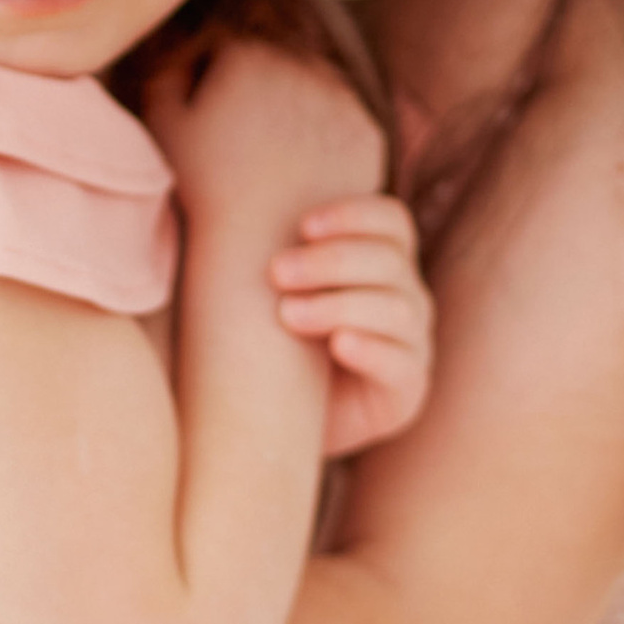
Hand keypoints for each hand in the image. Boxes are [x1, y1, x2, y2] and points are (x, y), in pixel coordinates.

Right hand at [142, 32, 387, 229]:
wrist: (258, 251)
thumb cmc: (201, 190)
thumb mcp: (165, 127)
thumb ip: (166, 74)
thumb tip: (181, 49)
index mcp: (247, 55)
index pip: (227, 49)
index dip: (211, 80)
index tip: (206, 114)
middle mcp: (300, 66)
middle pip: (273, 62)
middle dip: (258, 87)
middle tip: (241, 135)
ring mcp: (341, 98)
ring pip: (312, 87)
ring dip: (294, 107)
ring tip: (271, 154)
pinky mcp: (368, 134)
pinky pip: (342, 121)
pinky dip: (325, 137)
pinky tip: (301, 168)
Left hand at [270, 194, 433, 455]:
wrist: (278, 427)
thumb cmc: (270, 348)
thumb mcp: (267, 294)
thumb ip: (267, 253)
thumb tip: (210, 196)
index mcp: (381, 264)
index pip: (391, 221)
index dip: (354, 215)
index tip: (303, 225)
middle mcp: (406, 298)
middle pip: (390, 260)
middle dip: (332, 261)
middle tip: (277, 272)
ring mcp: (412, 345)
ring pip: (398, 308)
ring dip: (340, 304)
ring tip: (288, 314)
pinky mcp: (407, 393)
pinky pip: (402, 364)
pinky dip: (371, 349)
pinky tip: (337, 345)